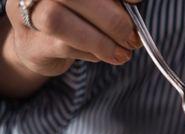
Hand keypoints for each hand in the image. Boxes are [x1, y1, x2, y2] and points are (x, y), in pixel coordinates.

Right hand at [3, 0, 142, 77]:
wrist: (39, 45)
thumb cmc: (74, 19)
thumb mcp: (94, 5)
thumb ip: (112, 2)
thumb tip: (134, 1)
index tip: (136, 2)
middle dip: (111, 19)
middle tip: (132, 39)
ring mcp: (27, 12)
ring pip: (58, 19)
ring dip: (100, 41)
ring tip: (122, 53)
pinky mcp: (32, 43)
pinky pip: (61, 45)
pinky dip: (91, 53)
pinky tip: (104, 56)